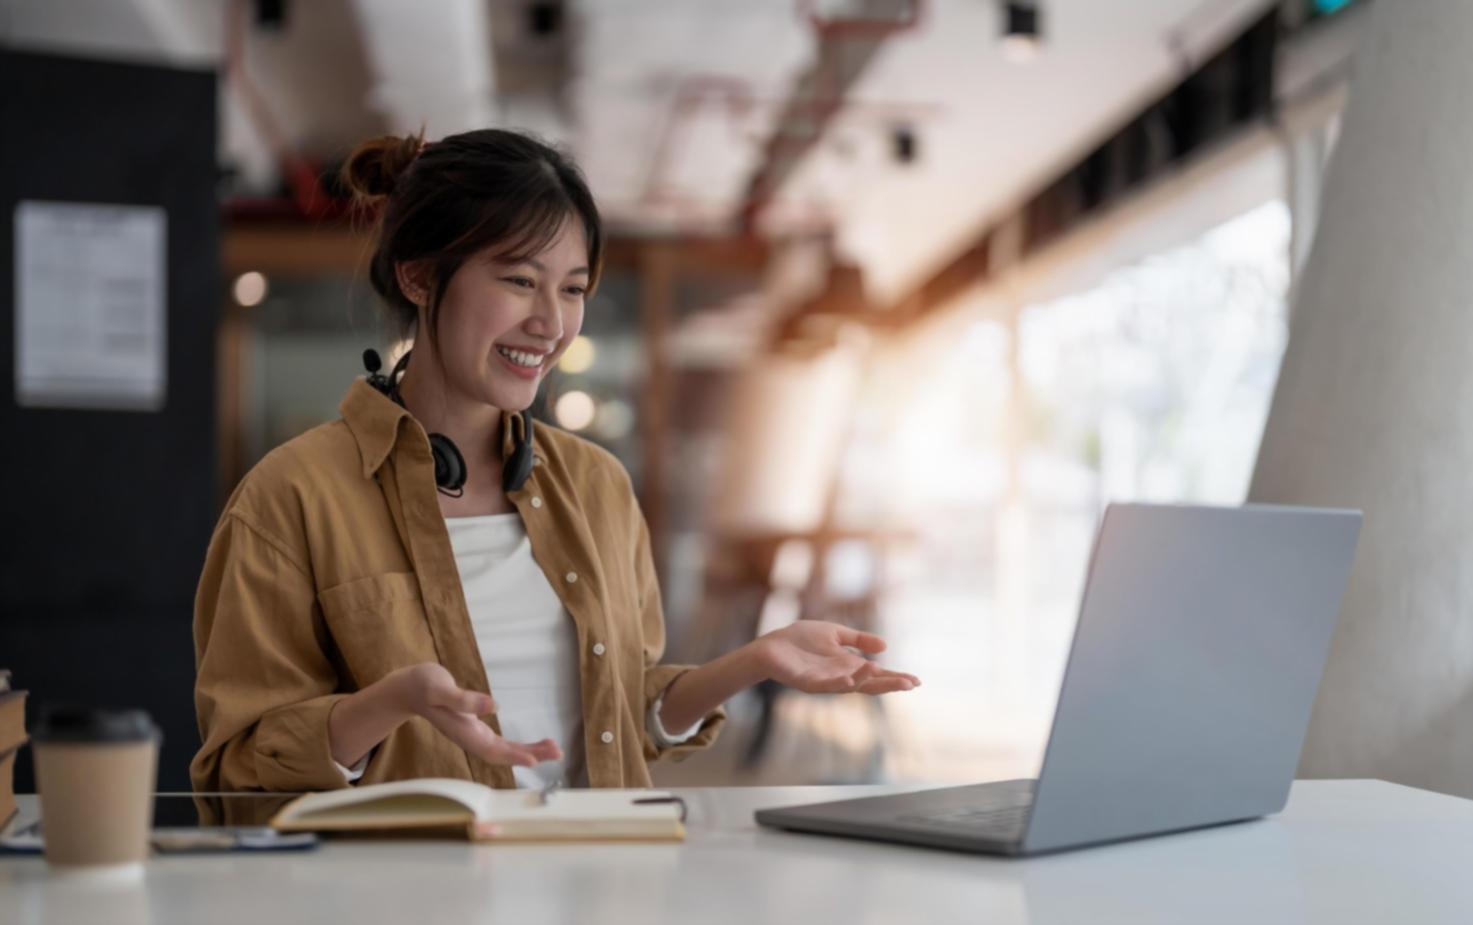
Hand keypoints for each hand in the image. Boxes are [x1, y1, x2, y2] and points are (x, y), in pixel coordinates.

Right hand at [391, 663, 562, 768]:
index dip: (512, 756)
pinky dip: (521, 745)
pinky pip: (502, 743)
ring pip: (505, 750)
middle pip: (503, 754)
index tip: (534, 761)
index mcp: (462, 731)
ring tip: (555, 748)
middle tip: (558, 752)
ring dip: (530, 751)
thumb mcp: (438, 688)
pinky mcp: (476, 728)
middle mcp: (469, 737)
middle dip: (530, 754)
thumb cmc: (422, 685)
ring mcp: (473, 735)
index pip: (490, 749)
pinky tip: (537, 744)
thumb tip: (493, 706)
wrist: (409, 688)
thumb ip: (462, 699)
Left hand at [752, 621, 919, 694]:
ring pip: (850, 685)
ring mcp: (824, 682)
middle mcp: (840, 677)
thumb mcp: (835, 634)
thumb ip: (858, 639)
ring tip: (881, 671)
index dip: (896, 677)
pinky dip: (838, 683)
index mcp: (849, 666)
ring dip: (865, 679)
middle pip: (869, 684)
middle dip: (889, 683)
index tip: (916, 680)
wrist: (771, 646)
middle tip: (910, 684)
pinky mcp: (807, 682)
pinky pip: (825, 685)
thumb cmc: (801, 640)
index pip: (877, 675)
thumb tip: (885, 646)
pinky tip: (850, 680)